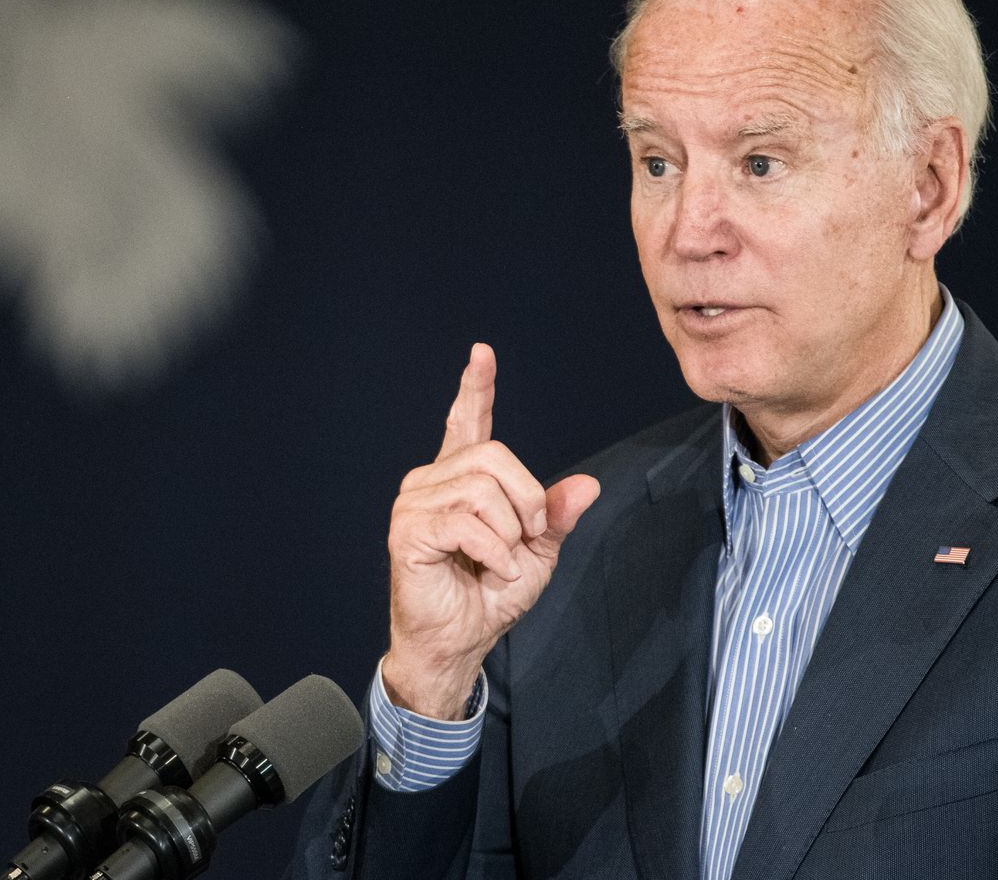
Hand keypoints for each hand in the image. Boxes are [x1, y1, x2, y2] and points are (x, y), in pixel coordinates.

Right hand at [382, 343, 600, 718]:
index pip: (468, 422)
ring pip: (482, 488)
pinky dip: (494, 551)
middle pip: (494, 456)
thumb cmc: (489, 596)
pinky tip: (493, 570)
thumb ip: (555, 515)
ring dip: (509, 532)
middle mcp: (432, 481)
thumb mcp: (538, 552)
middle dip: (526, 499)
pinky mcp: (408, 531)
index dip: (476, 387)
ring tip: (502, 561)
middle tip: (526, 540)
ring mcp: (415, 503)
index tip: (482, 353)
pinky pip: (466, 522)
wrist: (459, 642)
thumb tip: (589, 486)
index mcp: (461, 480)